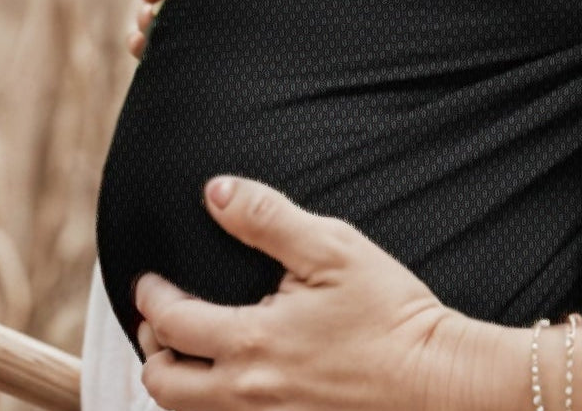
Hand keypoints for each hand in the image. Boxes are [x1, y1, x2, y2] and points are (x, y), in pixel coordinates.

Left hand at [135, 177, 513, 410]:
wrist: (432, 378)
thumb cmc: (389, 308)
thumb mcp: (333, 247)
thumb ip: (267, 217)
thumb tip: (216, 192)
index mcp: (251, 342)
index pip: (172, 324)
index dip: (151, 299)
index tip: (149, 283)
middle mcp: (246, 393)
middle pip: (163, 387)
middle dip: (152, 351)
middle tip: (159, 324)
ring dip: (177, 385)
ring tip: (186, 356)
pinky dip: (213, 407)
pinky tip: (232, 384)